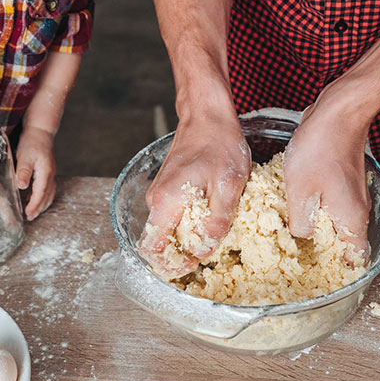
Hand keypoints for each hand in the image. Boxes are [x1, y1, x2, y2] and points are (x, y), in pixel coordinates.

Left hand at [14, 126, 56, 219]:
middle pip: (47, 196)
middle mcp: (50, 174)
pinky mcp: (48, 171)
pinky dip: (43, 196)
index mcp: (45, 172)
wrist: (40, 131)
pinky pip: (48, 188)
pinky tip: (34, 198)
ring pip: (49, 193)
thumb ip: (24, 172)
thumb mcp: (25, 156)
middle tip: (30, 217)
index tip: (27, 214)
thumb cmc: (32, 142)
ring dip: (42, 204)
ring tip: (34, 212)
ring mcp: (50, 173)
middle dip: (39, 208)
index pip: (40, 193)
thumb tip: (22, 186)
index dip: (34, 205)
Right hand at [139, 108, 250, 277]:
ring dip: (190, 235)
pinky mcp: (167, 190)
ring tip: (217, 224)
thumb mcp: (228, 187)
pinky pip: (173, 217)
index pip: (152, 249)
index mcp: (166, 203)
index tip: (194, 264)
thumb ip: (216, 222)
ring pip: (169, 230)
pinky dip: (190, 221)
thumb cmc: (219, 145)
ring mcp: (159, 195)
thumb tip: (202, 249)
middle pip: (161, 243)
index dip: (170, 265)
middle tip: (214, 243)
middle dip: (185, 252)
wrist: (207, 116)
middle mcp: (156, 201)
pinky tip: (212, 211)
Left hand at [283, 87, 371, 262]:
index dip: (335, 274)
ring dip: (315, 231)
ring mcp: (352, 197)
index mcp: (351, 221)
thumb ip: (300, 225)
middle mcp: (358, 213)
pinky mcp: (344, 183)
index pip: (353, 262)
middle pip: (344, 246)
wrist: (339, 112)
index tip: (313, 276)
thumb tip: (299, 239)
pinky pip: (331, 207)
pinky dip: (315, 211)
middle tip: (293, 256)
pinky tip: (294, 204)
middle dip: (320, 254)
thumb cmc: (321, 148)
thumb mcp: (301, 193)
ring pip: (336, 225)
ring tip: (289, 232)